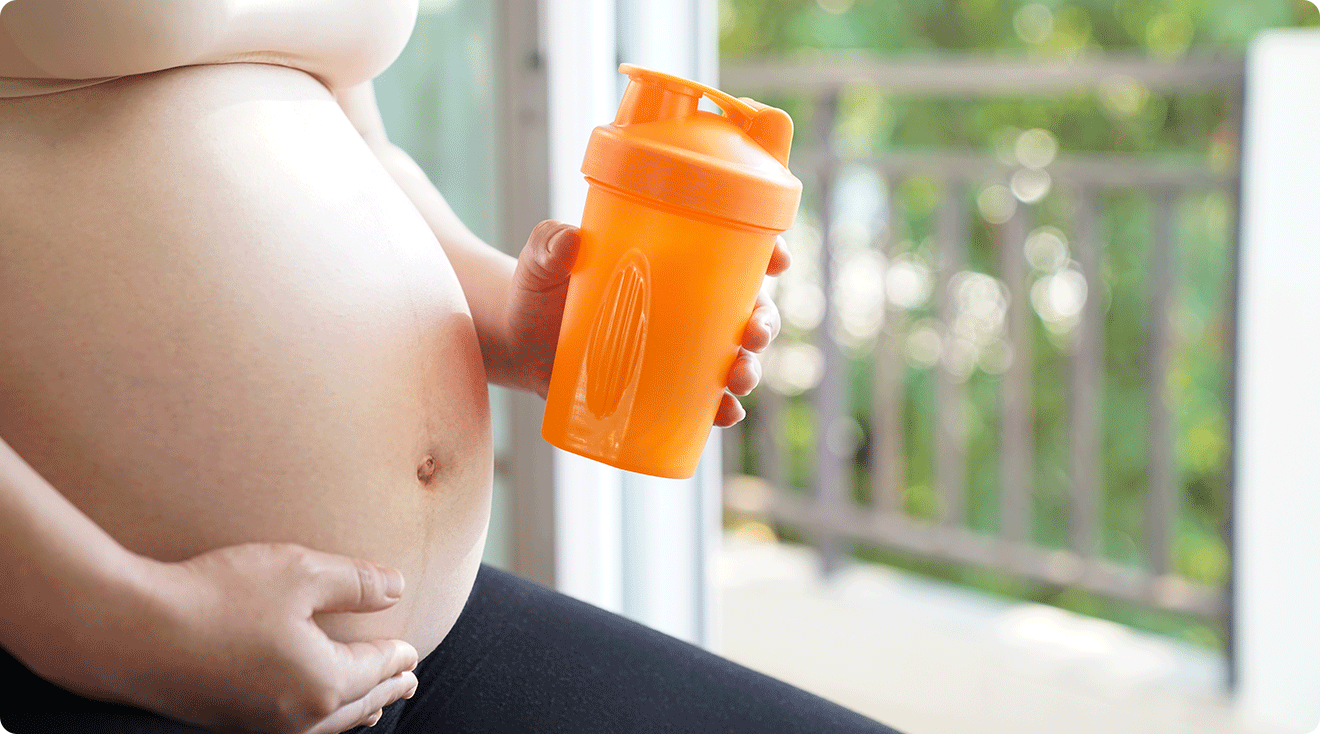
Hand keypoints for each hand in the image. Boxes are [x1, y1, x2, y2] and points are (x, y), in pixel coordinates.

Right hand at [45, 543, 418, 733]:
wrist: (131, 632)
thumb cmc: (220, 597)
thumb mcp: (301, 573)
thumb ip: (356, 582)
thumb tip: (396, 588)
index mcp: (325, 683)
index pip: (377, 668)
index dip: (397, 655)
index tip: (412, 651)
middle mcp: (299, 717)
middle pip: (358, 705)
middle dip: (385, 691)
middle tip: (407, 683)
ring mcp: (261, 726)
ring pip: (326, 724)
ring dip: (355, 709)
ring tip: (371, 704)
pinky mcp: (229, 723)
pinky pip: (294, 726)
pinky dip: (318, 716)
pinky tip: (309, 702)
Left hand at [505, 220, 790, 425]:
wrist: (516, 341)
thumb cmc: (536, 290)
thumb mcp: (540, 262)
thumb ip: (548, 246)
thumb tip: (570, 242)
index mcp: (672, 264)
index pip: (733, 252)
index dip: (768, 253)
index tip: (779, 259)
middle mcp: (684, 307)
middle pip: (746, 311)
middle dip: (765, 323)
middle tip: (753, 334)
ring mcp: (674, 351)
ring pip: (732, 359)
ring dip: (749, 370)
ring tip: (737, 378)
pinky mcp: (658, 389)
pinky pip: (703, 403)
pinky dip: (720, 410)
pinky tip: (724, 414)